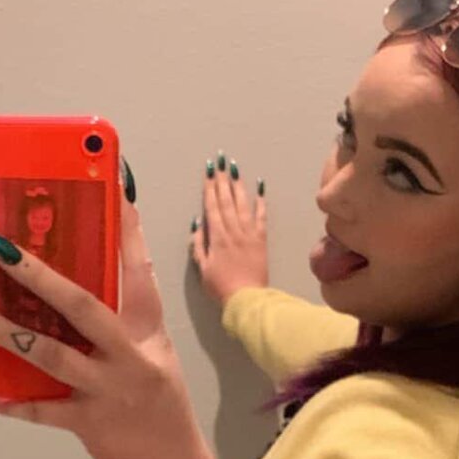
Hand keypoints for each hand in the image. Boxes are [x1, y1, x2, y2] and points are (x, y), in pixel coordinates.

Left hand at [0, 191, 239, 458]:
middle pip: (83, 304)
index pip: (139, 269)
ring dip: (4, 328)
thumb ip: (120, 326)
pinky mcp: (91, 426)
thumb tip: (65, 289)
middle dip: (36, 271)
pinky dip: (6, 402)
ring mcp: (111, 392)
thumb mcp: (154, 360)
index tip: (113, 181)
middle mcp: (133, 358)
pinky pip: (39, 411)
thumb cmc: (161, 414)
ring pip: (50, 353)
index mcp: (151, 334)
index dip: (126, 225)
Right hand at [191, 154, 267, 305]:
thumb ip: (198, 245)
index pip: (212, 206)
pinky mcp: (261, 239)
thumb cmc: (221, 287)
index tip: (209, 171)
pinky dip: (260, 201)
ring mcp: (249, 233)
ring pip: (242, 204)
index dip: (209, 187)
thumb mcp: (203, 268)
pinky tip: (260, 188)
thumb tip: (197, 224)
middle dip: (222, 179)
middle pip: (226, 200)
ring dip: (238, 184)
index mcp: (216, 237)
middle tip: (220, 161)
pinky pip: (261, 216)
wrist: (247, 298)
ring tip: (234, 168)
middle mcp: (233, 230)